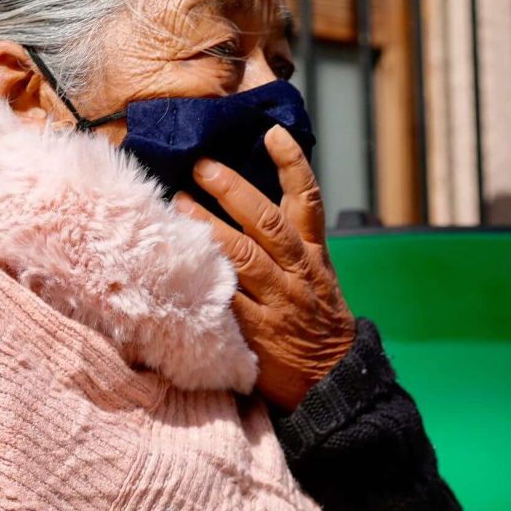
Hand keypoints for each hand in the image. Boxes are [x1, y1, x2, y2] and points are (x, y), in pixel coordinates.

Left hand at [175, 126, 356, 409]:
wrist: (333, 379)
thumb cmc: (316, 321)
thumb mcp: (318, 276)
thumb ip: (291, 243)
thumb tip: (249, 199)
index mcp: (314, 255)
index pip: (309, 201)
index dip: (293, 165)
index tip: (273, 132)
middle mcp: (299, 273)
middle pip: (267, 223)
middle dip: (233, 191)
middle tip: (201, 165)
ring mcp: (280, 302)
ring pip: (244, 257)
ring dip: (209, 228)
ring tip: (177, 204)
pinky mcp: (259, 334)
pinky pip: (228, 303)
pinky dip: (205, 283)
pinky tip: (178, 266)